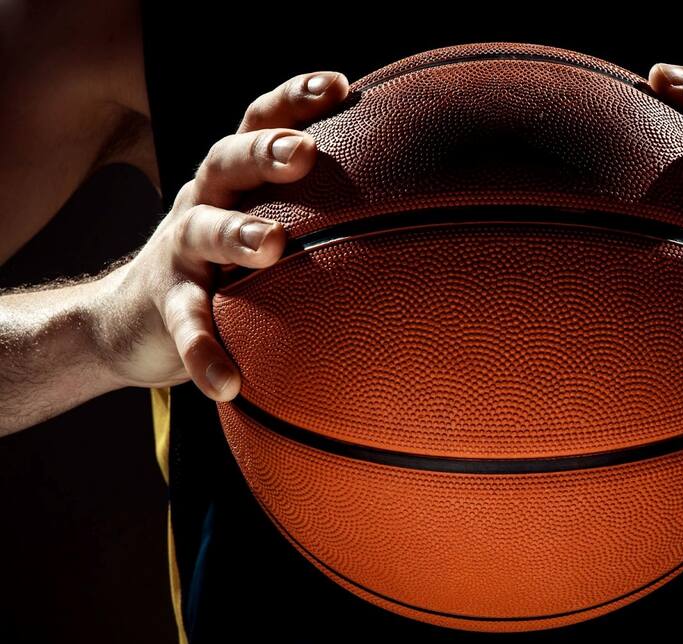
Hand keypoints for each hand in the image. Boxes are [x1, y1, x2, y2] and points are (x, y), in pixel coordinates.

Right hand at [95, 70, 349, 400]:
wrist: (132, 318)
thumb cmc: (226, 266)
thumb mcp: (261, 224)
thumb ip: (315, 213)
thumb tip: (415, 213)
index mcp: (235, 178)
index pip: (260, 122)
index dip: (294, 98)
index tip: (341, 86)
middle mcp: (204, 200)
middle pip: (227, 160)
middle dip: (264, 151)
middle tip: (303, 152)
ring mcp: (180, 251)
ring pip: (201, 232)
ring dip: (235, 234)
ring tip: (271, 246)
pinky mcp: (164, 305)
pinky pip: (184, 325)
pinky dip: (203, 350)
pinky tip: (227, 383)